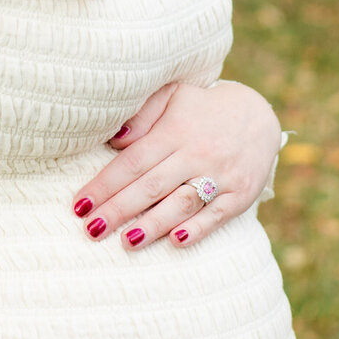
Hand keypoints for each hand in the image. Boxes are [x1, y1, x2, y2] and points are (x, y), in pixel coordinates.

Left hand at [71, 79, 282, 249]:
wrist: (258, 115)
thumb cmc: (201, 110)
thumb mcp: (173, 96)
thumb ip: (143, 113)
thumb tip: (116, 138)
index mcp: (174, 132)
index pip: (132, 161)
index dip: (104, 184)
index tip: (79, 205)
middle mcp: (196, 154)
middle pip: (151, 185)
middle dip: (119, 209)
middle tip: (91, 230)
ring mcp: (220, 175)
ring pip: (182, 202)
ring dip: (153, 224)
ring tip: (127, 242)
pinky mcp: (240, 194)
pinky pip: (217, 214)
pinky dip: (198, 228)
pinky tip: (176, 240)